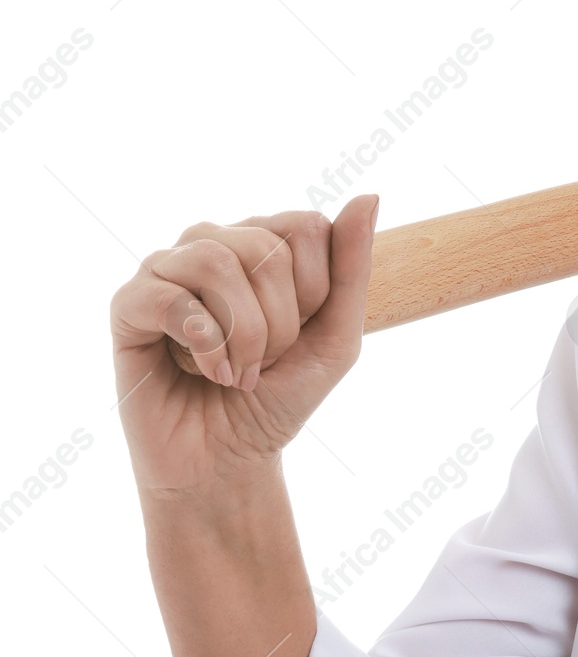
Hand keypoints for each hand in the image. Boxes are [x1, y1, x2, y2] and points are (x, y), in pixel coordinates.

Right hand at [110, 194, 378, 496]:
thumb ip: (353, 267)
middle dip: (279, 323)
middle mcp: (214, 242)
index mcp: (264, 240)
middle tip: (265, 362)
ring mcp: (167, 268)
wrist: (227, 461)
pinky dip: (202, 345)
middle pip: (265, 248)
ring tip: (237, 370)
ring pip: (215, 261)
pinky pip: (168, 297)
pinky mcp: (128, 305)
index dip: (315, 291)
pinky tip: (205, 371)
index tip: (302, 333)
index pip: (306, 225)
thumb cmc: (282, 394)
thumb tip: (369, 196)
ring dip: (242, 334)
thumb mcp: (338, 336)